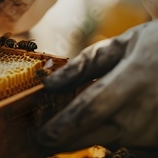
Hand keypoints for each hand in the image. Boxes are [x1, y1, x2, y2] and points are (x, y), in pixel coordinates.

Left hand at [38, 20, 157, 153]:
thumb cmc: (156, 46)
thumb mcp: (121, 44)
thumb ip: (84, 64)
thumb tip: (49, 84)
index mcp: (132, 78)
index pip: (90, 109)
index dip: (63, 126)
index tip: (41, 137)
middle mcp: (144, 109)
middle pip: (95, 134)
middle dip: (64, 141)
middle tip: (40, 142)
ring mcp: (154, 129)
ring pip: (108, 141)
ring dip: (83, 137)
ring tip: (61, 134)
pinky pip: (127, 141)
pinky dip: (108, 134)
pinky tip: (100, 124)